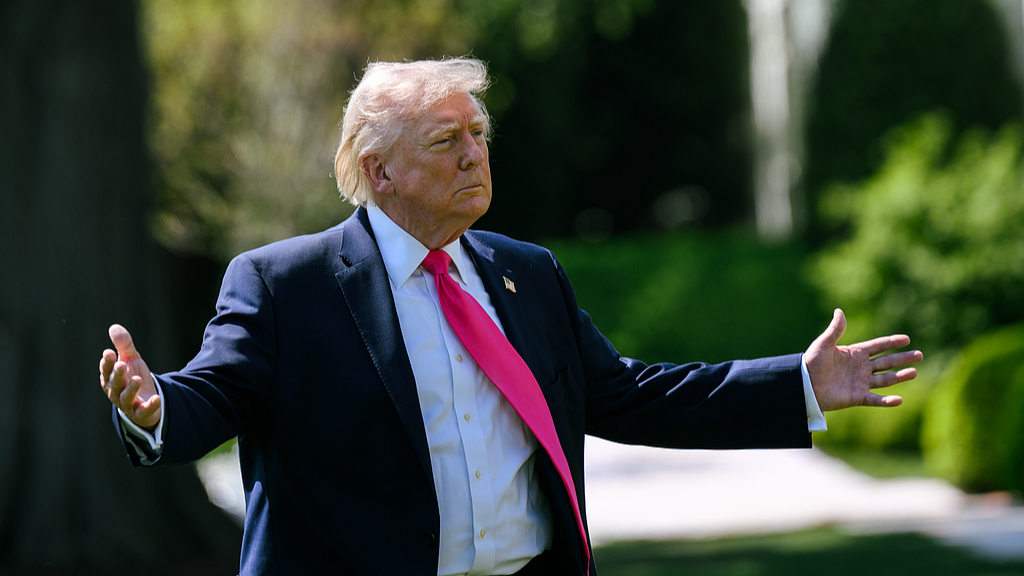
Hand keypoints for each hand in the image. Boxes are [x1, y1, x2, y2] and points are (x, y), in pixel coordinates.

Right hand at [99, 324, 160, 429]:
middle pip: (115, 383)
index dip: (107, 362)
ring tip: (137, 379)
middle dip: (117, 374)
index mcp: (110, 378)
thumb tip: (114, 327)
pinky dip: (150, 406)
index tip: (109, 352)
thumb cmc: (133, 376)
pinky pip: (144, 411)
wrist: (144, 399)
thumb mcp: (131, 359)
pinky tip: (156, 399)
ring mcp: (128, 403)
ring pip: (127, 397)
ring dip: (131, 389)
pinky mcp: (140, 412)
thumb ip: (124, 345)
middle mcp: (116, 392)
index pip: (106, 370)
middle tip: (122, 365)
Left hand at [804, 309, 922, 411]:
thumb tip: (839, 311)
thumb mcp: (823, 344)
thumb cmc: (811, 363)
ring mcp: (860, 382)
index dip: (892, 342)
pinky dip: (887, 401)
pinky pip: (875, 399)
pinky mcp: (857, 397)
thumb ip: (835, 330)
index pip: (878, 346)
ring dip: (900, 376)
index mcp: (855, 353)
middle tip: (919, 355)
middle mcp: (861, 368)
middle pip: (886, 362)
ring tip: (914, 372)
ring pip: (885, 379)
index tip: (907, 339)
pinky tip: (899, 400)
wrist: (803, 384)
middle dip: (902, 359)